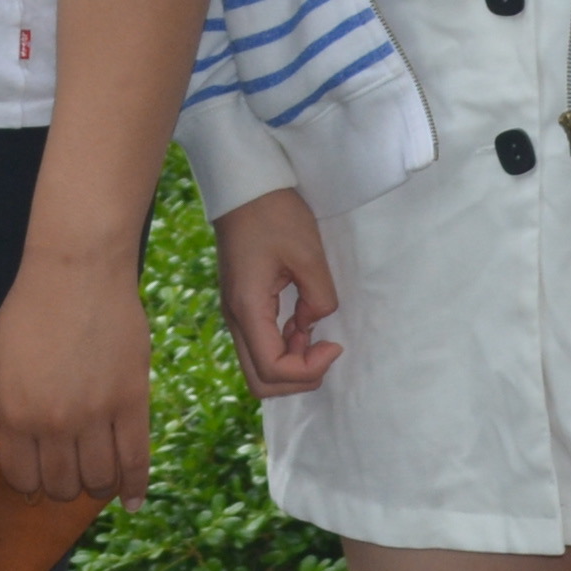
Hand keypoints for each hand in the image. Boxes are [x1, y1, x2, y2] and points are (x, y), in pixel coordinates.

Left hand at [0, 243, 156, 500]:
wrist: (78, 273)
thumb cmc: (29, 311)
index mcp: (17, 413)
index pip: (22, 476)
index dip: (26, 482)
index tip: (34, 473)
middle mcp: (57, 422)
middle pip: (62, 484)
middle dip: (59, 487)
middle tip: (64, 473)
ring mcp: (98, 415)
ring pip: (99, 478)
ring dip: (94, 487)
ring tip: (93, 478)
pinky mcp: (133, 402)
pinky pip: (137, 458)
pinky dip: (135, 486)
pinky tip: (132, 502)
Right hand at [212, 189, 345, 394]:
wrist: (245, 188)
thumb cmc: (274, 214)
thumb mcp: (308, 254)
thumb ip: (319, 297)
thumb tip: (314, 322)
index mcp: (247, 308)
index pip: (272, 370)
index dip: (308, 370)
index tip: (334, 344)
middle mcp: (236, 319)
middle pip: (260, 381)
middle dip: (298, 378)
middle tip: (326, 349)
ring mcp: (236, 314)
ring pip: (259, 368)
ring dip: (292, 364)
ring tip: (315, 334)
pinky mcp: (243, 306)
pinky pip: (261, 346)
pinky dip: (285, 348)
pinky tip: (303, 324)